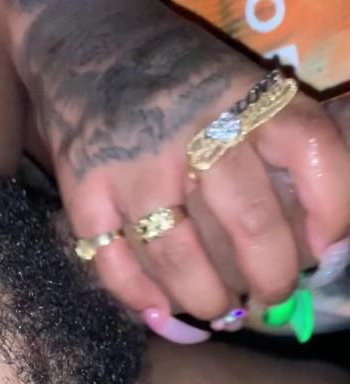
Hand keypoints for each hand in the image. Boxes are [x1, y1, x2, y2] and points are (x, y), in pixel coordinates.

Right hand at [0, 0, 349, 325]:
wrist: (89, 48)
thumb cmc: (183, 88)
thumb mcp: (243, 93)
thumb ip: (281, 153)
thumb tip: (316, 245)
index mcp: (245, 98)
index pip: (312, 149)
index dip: (331, 209)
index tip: (325, 250)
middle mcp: (194, 128)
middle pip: (251, 221)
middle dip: (271, 278)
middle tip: (271, 297)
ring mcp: (134, 162)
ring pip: (179, 256)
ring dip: (207, 300)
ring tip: (219, 310)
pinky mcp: (84, 187)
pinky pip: (114, 263)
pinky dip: (141, 297)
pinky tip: (160, 309)